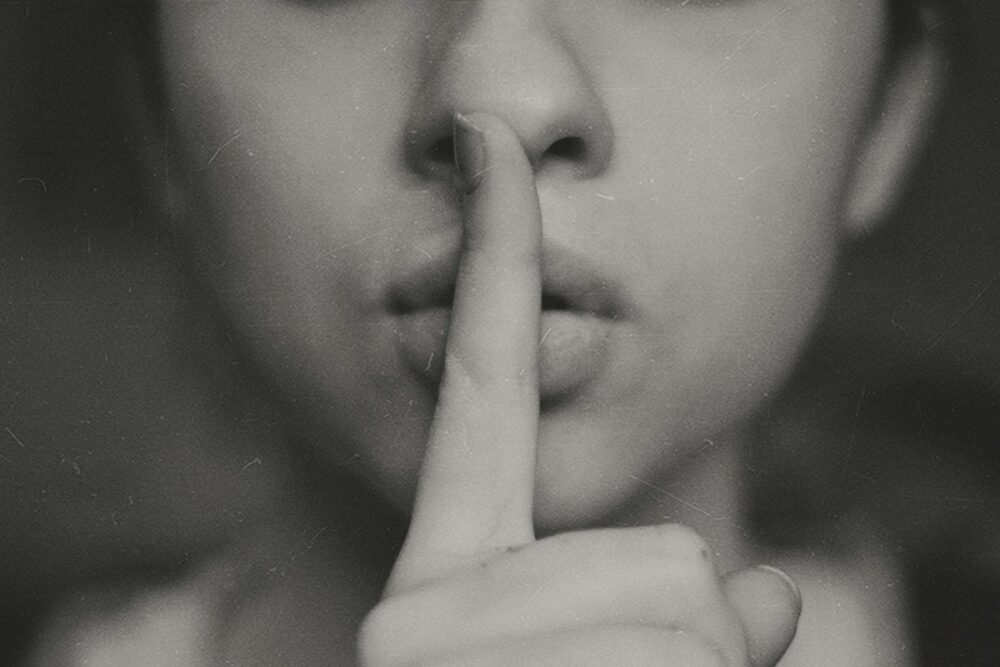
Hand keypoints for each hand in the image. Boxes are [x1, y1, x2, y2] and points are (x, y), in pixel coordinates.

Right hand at [359, 113, 799, 665]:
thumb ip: (679, 608)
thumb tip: (779, 591)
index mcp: (445, 578)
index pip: (481, 387)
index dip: (494, 260)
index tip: (488, 145)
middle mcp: (423, 602)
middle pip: (663, 546)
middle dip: (686, 629)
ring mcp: (443, 638)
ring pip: (688, 589)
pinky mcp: (453, 661)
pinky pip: (693, 643)